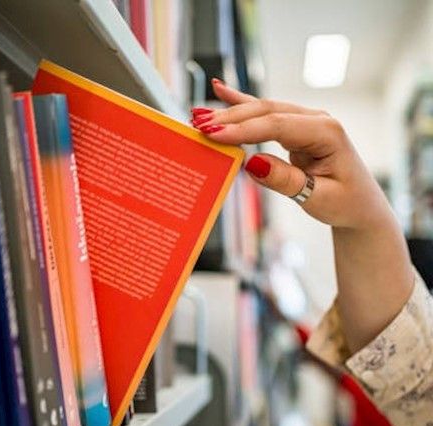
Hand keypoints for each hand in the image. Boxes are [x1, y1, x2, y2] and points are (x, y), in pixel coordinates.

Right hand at [191, 80, 392, 230]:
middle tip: (198, 125)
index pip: (277, 125)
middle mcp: (316, 120)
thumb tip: (251, 163)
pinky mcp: (294, 128)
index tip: (214, 135)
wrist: (359, 204)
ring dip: (230, 112)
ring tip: (199, 115)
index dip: (243, 129)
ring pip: (262, 110)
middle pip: (266, 111)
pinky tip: (221, 90)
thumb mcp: (319, 198)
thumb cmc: (344, 202)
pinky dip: (242, 103)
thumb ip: (286, 180)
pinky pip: (265, 113)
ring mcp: (305, 121)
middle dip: (230, 118)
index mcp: (326, 132)